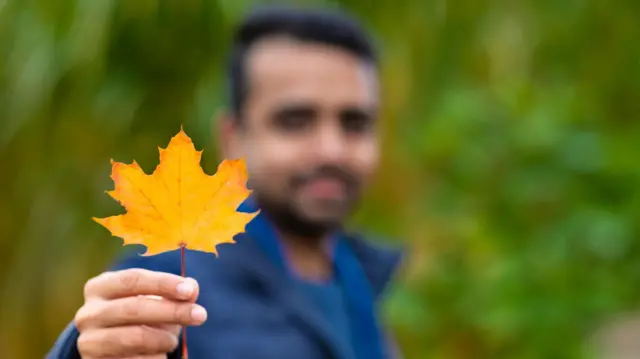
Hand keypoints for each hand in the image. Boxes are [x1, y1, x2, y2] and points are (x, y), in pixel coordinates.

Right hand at [74, 268, 206, 358]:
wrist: (110, 349)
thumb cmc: (138, 316)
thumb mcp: (154, 300)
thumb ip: (175, 292)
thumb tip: (192, 288)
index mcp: (100, 287)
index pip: (133, 279)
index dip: (163, 284)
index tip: (190, 292)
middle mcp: (88, 313)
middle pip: (134, 308)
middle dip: (172, 311)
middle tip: (200, 315)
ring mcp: (89, 341)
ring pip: (133, 338)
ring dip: (163, 338)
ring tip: (172, 340)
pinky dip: (154, 357)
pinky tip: (160, 355)